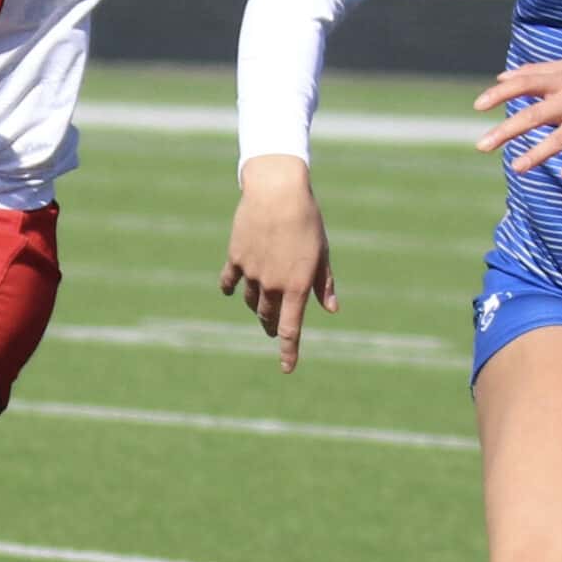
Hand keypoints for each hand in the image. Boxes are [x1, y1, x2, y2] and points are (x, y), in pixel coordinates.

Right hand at [217, 154, 338, 372]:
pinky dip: (230, 288)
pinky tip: (229, 291)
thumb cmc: (307, 220)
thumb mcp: (322, 253)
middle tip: (275, 330)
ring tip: (262, 306)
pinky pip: (230, 281)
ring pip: (251, 300)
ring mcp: (251, 272)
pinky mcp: (236, 258)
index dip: (289, 352)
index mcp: (298, 286)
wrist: (277, 192)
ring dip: (257, 307)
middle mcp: (273, 284)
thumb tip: (331, 310)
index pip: (293, 329)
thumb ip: (324, 284)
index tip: (287, 369)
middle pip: (269, 317)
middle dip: (273, 326)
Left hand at [476, 55, 561, 178]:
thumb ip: (535, 72)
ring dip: (537, 154)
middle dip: (507, 131)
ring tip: (515, 168)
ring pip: (559, 138)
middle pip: (535, 115)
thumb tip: (501, 77)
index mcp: (561, 80)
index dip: (500, 94)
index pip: (524, 84)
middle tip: (482, 145)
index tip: (478, 106)